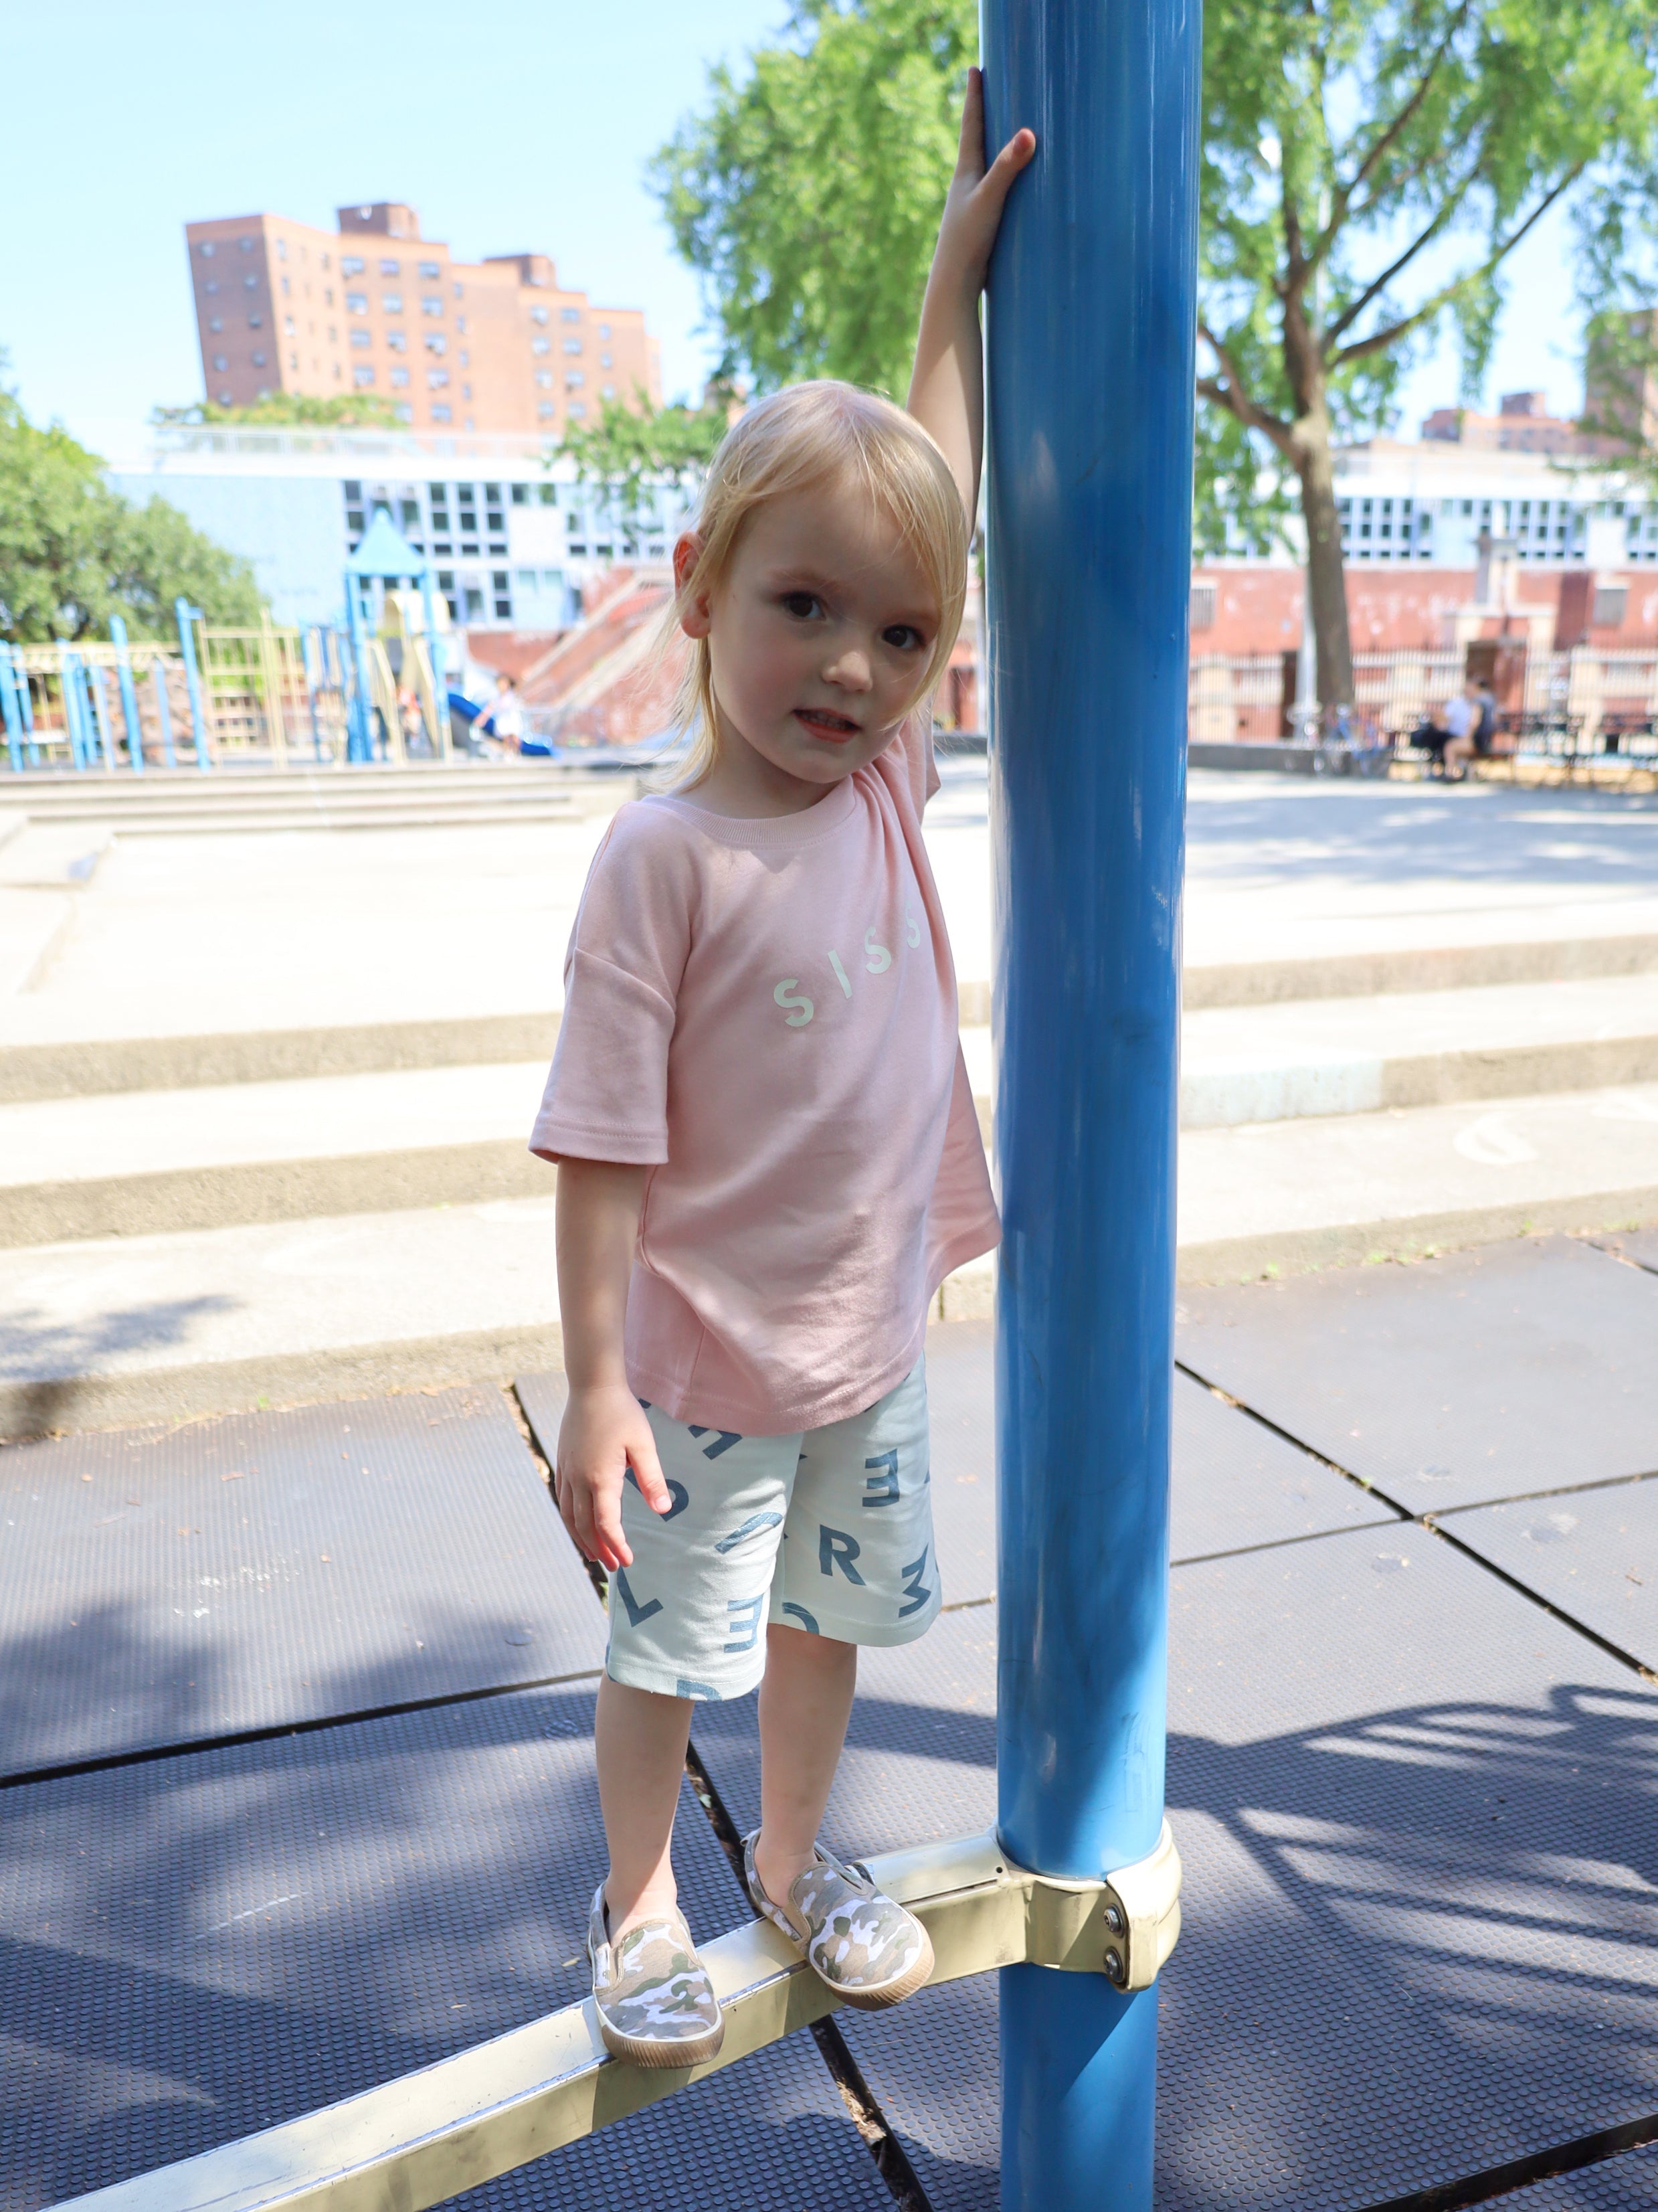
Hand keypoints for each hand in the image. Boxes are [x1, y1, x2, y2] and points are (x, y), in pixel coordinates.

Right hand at [554, 1381, 671, 1573]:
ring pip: (569, 1516)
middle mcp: (579, 1479)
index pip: (606, 1523)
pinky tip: (578, 1525)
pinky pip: (563, 1500)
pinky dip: (570, 1520)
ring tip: (594, 1556)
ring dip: (581, 1539)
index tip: (628, 1561)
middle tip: (614, 1567)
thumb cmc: (622, 1413)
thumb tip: (664, 1509)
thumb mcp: (643, 1445)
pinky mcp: (562, 1463)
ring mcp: (567, 1471)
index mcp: (601, 1477)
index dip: (616, 1545)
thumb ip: (652, 1479)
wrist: (592, 1385)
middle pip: (585, 1526)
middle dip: (599, 1550)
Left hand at [934, 67, 1035, 296]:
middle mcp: (968, 185)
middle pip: (978, 140)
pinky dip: (1008, 180)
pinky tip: (1016, 186)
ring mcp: (975, 205)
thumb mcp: (990, 199)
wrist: (955, 286)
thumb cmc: (968, 241)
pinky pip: (1000, 192)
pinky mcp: (985, 225)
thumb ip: (1008, 166)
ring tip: (1006, 133)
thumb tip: (1027, 134)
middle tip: (990, 88)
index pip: (971, 124)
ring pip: (988, 168)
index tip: (974, 68)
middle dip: (985, 114)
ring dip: (996, 149)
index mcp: (966, 172)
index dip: (974, 95)